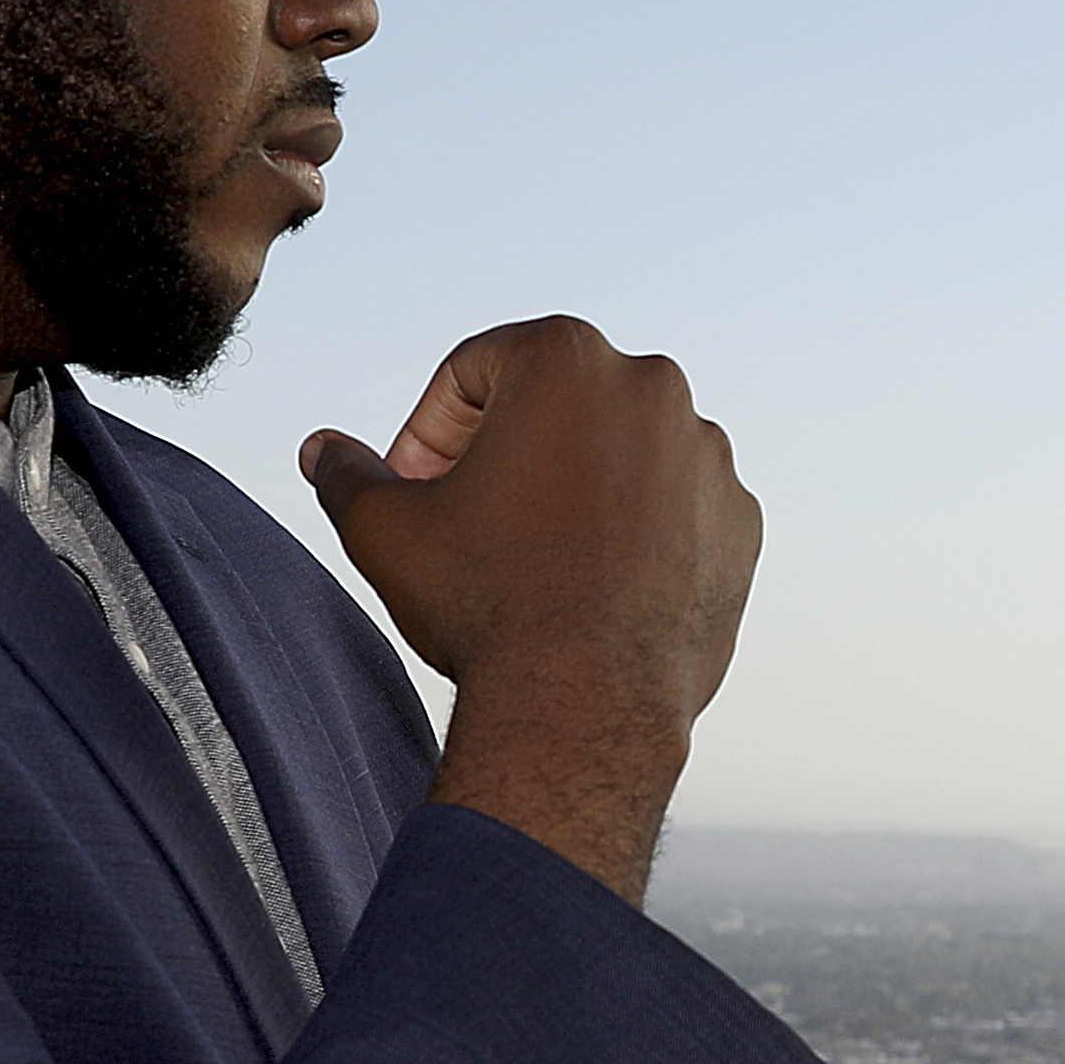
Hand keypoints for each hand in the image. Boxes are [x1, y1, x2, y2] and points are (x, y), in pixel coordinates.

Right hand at [302, 318, 759, 904]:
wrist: (585, 706)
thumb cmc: (486, 604)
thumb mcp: (388, 529)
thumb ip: (349, 474)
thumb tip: (323, 451)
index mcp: (566, 357)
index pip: (474, 369)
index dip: (428, 430)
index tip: (417, 489)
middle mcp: (653, 387)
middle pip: (554, 403)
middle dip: (502, 451)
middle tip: (467, 520)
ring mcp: (708, 456)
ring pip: (618, 454)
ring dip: (572, 488)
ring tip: (532, 559)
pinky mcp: (741, 522)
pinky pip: (673, 508)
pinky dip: (634, 532)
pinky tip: (591, 587)